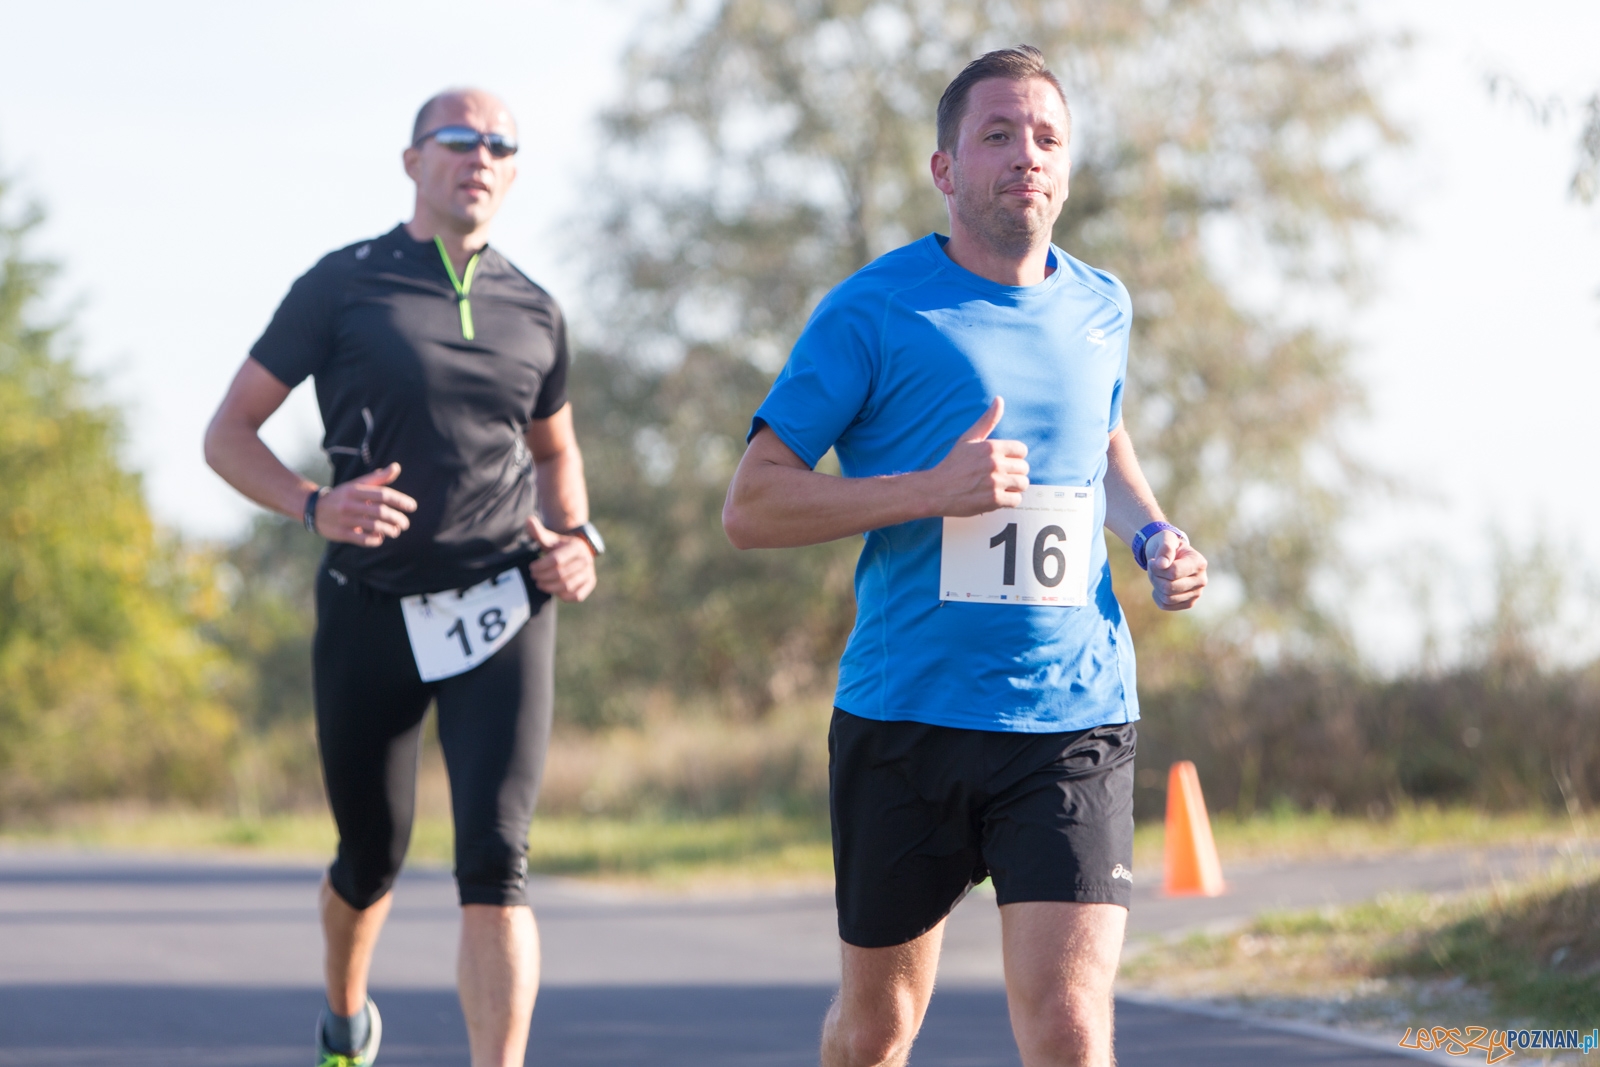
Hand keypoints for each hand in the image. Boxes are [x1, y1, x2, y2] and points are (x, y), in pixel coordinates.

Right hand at [315, 463, 417, 546]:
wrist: (313, 509)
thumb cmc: (343, 496)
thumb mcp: (357, 484)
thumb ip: (378, 478)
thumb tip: (397, 467)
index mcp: (355, 490)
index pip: (383, 494)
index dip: (400, 500)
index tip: (412, 507)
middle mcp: (350, 504)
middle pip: (380, 511)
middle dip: (397, 518)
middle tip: (405, 524)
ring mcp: (345, 519)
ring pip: (374, 526)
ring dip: (390, 530)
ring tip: (396, 531)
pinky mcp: (341, 533)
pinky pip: (363, 539)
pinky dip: (375, 539)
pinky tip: (380, 537)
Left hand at [526, 514, 597, 601]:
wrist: (576, 552)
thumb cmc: (559, 547)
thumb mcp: (549, 538)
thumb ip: (538, 532)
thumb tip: (529, 520)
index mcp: (576, 547)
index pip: (556, 560)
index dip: (541, 566)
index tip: (532, 567)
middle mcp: (586, 560)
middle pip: (560, 574)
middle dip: (543, 577)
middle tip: (534, 577)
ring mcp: (590, 572)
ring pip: (567, 586)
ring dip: (550, 587)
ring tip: (540, 584)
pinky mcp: (590, 583)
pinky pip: (576, 595)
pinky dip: (563, 595)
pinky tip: (553, 590)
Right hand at [922, 397, 1029, 516]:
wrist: (936, 490)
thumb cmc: (952, 464)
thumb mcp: (968, 438)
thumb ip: (987, 420)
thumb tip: (999, 399)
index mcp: (991, 447)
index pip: (1022, 450)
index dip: (1014, 457)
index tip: (1003, 463)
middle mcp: (995, 464)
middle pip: (1024, 469)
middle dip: (1014, 473)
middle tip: (999, 477)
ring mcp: (995, 483)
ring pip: (1022, 484)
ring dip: (1013, 487)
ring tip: (1000, 487)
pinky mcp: (994, 500)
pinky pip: (1016, 500)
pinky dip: (1009, 501)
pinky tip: (996, 497)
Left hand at [1146, 530, 1206, 610]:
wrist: (1170, 556)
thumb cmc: (1168, 545)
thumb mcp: (1166, 539)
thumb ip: (1165, 548)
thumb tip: (1162, 565)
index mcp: (1199, 563)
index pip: (1174, 572)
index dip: (1157, 568)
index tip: (1152, 561)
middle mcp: (1202, 580)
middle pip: (1169, 587)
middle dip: (1155, 577)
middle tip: (1153, 568)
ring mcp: (1197, 593)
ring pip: (1167, 598)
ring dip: (1155, 586)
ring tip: (1157, 575)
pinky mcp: (1188, 603)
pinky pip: (1165, 605)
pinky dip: (1157, 596)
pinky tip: (1160, 585)